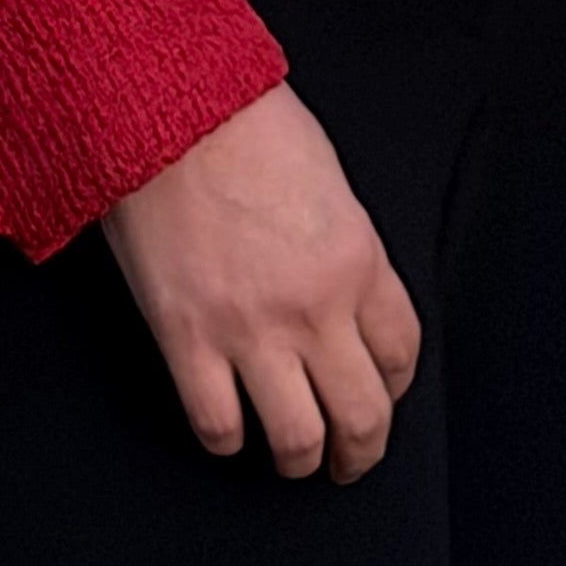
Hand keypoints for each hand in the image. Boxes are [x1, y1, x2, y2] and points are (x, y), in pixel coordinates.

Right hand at [101, 81, 421, 483]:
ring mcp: (250, 329)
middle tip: (350, 457)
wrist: (165, 106)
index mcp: (356, 258)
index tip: (379, 389)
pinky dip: (227, 440)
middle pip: (363, 417)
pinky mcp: (187, 339)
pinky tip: (228, 424)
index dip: (393, 384)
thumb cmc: (241, 121)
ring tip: (292, 456)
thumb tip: (344, 292)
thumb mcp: (326, 177)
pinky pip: (218, 427)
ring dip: (300, 460)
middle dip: (361, 450)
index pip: (401, 353)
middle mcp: (314, 306)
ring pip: (297, 441)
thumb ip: (344, 245)